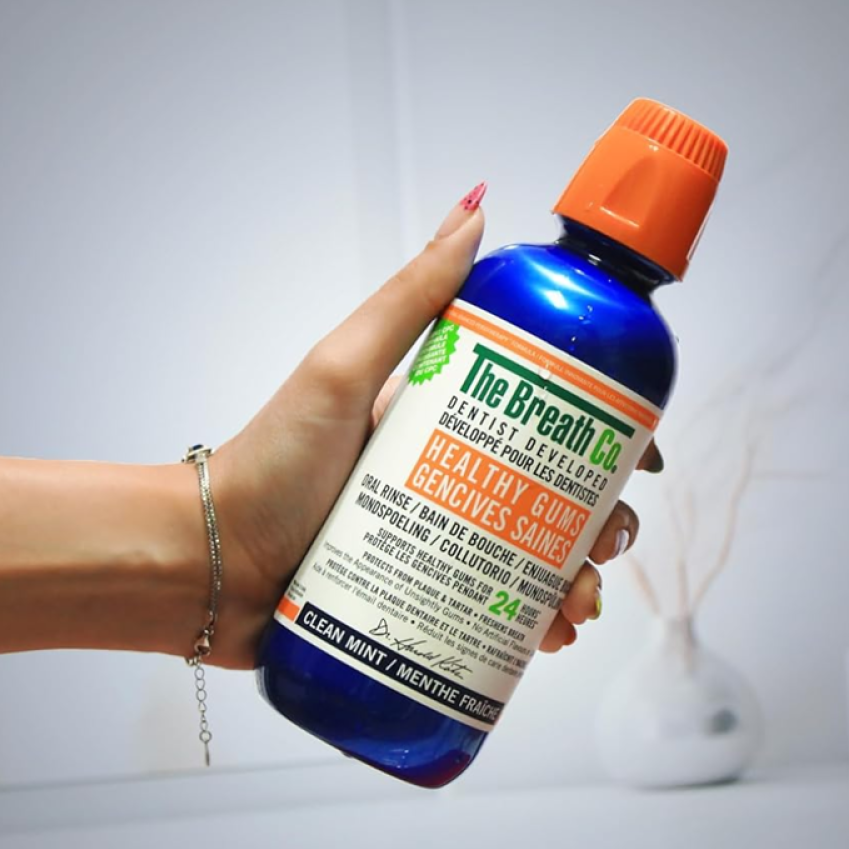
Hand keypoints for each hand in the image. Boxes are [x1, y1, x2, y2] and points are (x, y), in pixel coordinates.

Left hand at [209, 191, 661, 668]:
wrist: (209, 562)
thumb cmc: (269, 457)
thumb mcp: (344, 366)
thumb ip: (410, 296)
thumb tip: (475, 209)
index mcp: (448, 424)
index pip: (548, 424)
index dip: (605, 439)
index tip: (639, 457)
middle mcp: (454, 483)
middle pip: (557, 500)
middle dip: (601, 521)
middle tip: (606, 542)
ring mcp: (442, 546)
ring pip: (538, 564)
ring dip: (579, 584)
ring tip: (575, 608)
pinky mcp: (426, 601)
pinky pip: (497, 616)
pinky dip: (534, 628)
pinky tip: (547, 639)